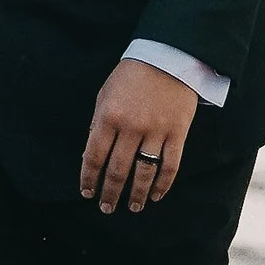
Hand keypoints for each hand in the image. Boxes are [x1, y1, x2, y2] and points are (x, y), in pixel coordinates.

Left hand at [79, 56, 199, 214]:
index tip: (87, 193)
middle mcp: (131, 127)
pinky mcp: (177, 133)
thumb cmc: (131, 76)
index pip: (94, 157)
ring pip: (144, 172)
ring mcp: (156, 131)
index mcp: (108, 117)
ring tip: (132, 207)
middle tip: (106, 208)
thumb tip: (90, 156)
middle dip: (110, 193)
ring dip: (136, 194)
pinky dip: (162, 184)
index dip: (89, 178)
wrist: (168, 57)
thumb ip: (97, 124)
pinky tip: (155, 196)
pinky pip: (170, 165)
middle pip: (118, 170)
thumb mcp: (105, 95)